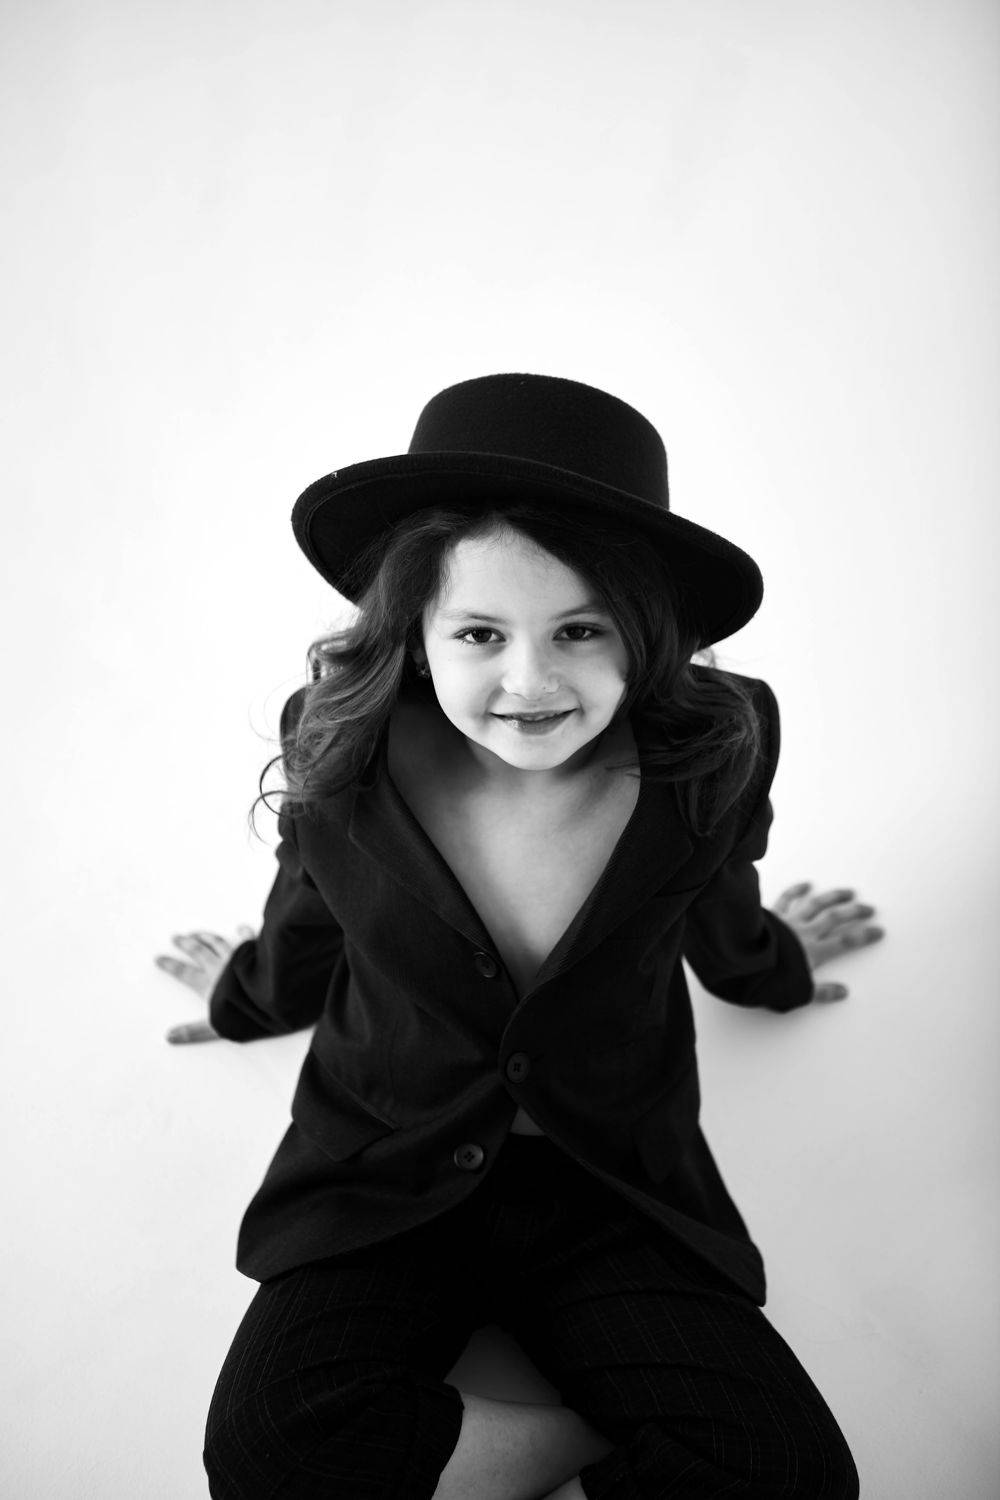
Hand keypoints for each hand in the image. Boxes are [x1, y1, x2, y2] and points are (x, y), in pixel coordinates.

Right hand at [154, 926, 254, 1042]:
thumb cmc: (246, 1012)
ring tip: (198, 932)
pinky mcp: (253, 953)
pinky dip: (243, 932)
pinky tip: (241, 927)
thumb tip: (170, 1037)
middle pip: (199, 952)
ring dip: (206, 937)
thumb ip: (194, 1031)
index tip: (159, 958)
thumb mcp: (216, 1027)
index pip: (185, 973)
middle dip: (186, 944)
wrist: (271, 998)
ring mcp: (237, 958)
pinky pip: (247, 939)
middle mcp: (220, 967)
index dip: (171, 966)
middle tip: (176, 937)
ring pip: (218, 943)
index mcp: (209, 985)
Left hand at [772, 883, 884, 1001]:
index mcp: (812, 952)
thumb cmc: (766, 978)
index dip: (864, 936)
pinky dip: (796, 890)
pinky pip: (785, 899)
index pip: (845, 942)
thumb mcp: (797, 992)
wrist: (741, 962)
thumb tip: (843, 992)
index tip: (879, 930)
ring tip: (848, 892)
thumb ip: (821, 992)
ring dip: (832, 897)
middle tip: (869, 908)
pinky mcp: (771, 915)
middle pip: (834, 918)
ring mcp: (788, 920)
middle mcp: (804, 932)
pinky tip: (806, 885)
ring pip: (815, 904)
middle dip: (854, 912)